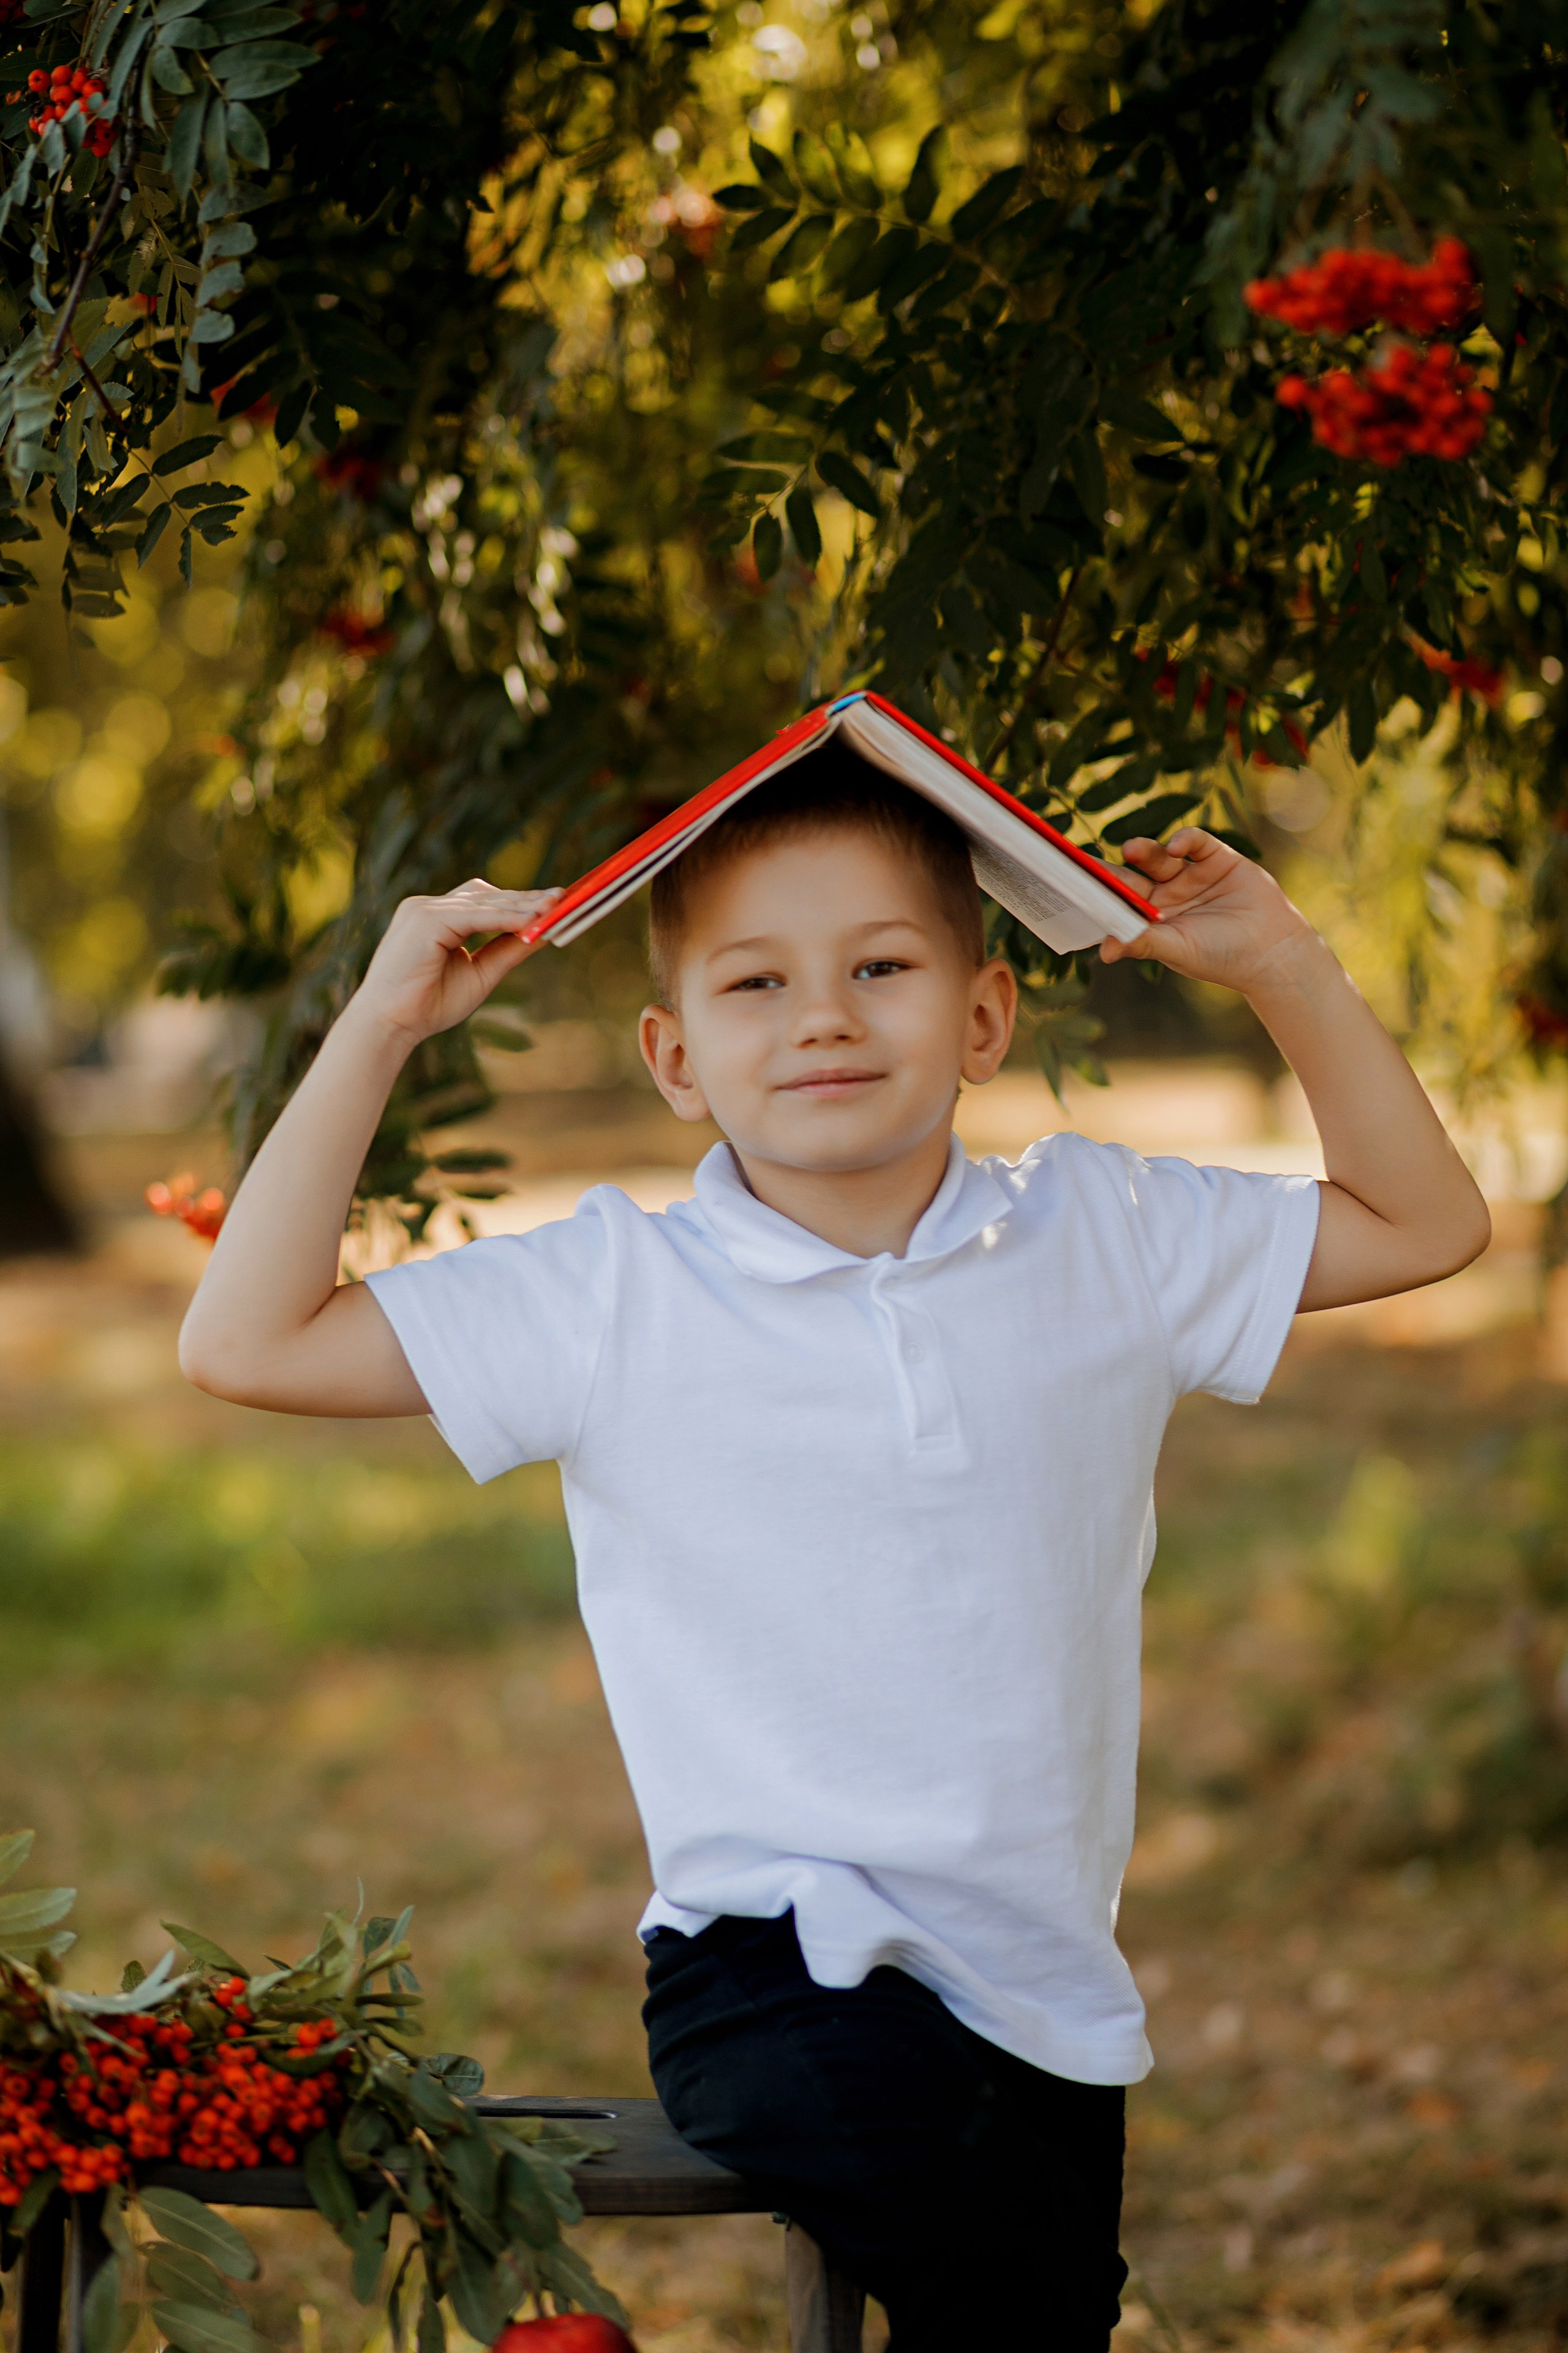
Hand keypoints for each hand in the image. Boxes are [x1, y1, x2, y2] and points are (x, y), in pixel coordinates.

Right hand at [349, 880, 562, 1045]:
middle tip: (563, 897)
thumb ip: (508, 950)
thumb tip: (544, 933)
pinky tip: (531, 921)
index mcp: (436, 917)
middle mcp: (427, 907)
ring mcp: (423, 909)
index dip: (519, 901)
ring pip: (484, 901)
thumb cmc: (428, 1005)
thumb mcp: (480, 974)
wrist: (390, 1024)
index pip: (483, 900)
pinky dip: (505, 917)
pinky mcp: (425, 919)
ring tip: (555, 908)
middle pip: (486, 894)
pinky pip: (475, 915)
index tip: (553, 903)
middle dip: (526, 898)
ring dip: (521, 905)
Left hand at [1101, 829, 1320, 997]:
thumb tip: (1104, 950)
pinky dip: (1184, 839)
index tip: (1071, 883)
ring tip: (1132, 849)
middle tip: (1089, 861)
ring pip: (1158, 856)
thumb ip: (1142, 942)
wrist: (1272, 950)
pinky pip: (1195, 842)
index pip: (1117, 901)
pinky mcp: (1216, 858)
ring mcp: (1189, 874)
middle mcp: (1165, 894)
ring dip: (1144, 850)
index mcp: (1150, 918)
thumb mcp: (1177, 949)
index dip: (1097, 891)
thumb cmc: (1221, 957)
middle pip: (1132, 874)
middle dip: (1113, 868)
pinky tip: (1177, 846)